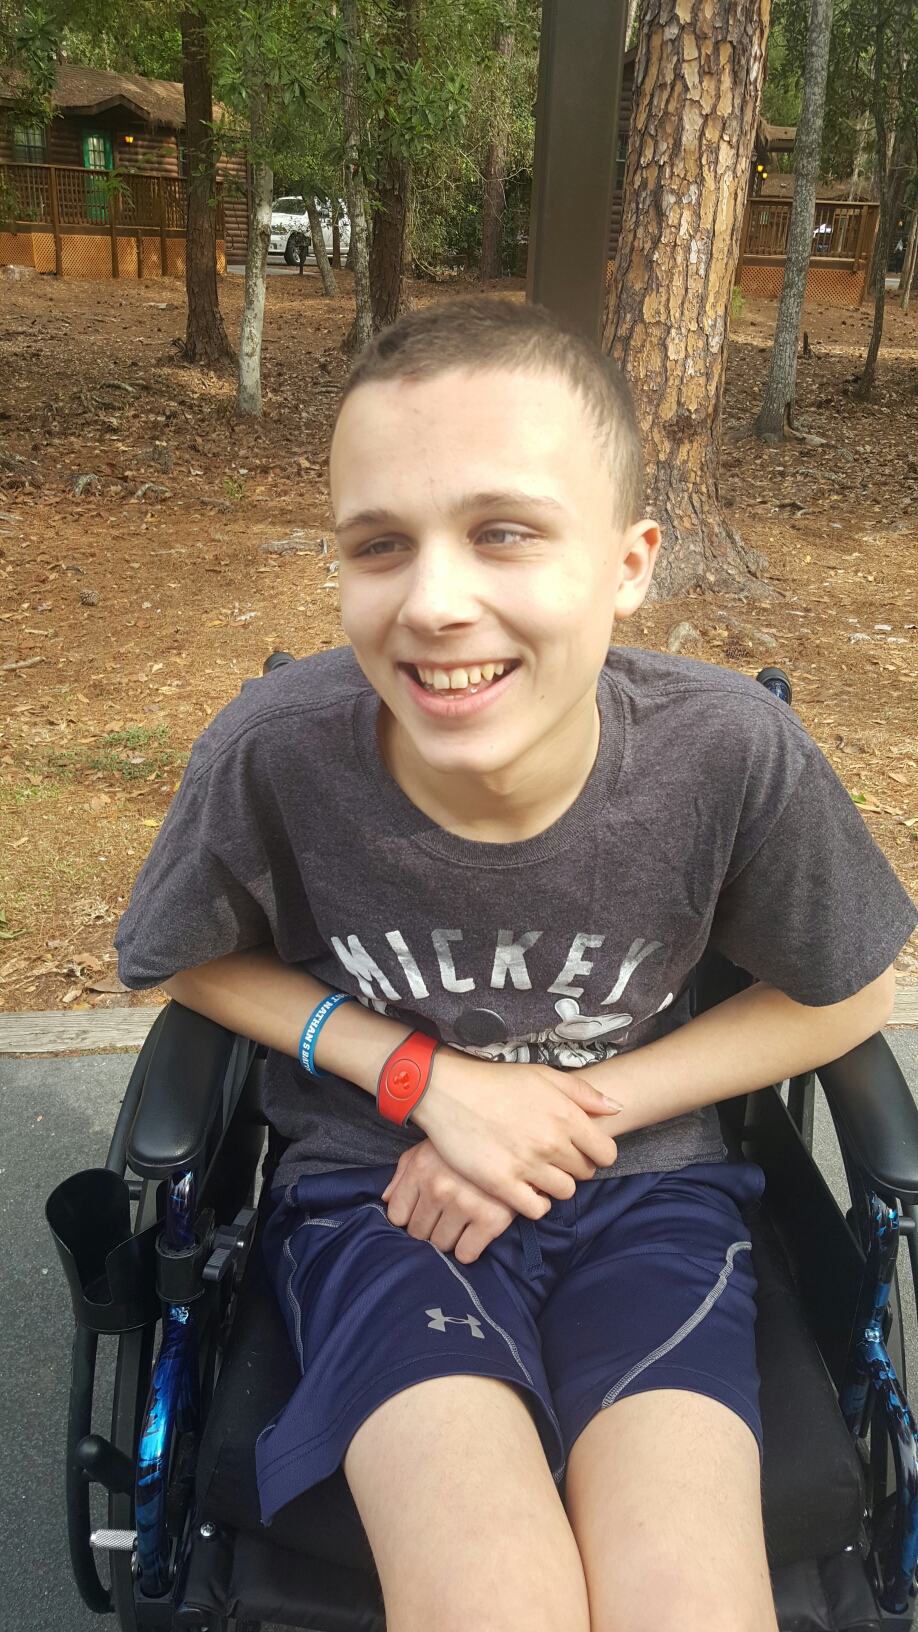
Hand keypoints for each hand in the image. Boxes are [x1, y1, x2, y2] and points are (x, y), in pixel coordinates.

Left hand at [382, 1140, 515, 1263]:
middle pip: (418, 1233)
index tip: (422, 1212)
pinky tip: (475, 1232)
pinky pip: (466, 1253)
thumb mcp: (429, 1149)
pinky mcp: (491, 1220)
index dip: (408, 1216)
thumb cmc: (466, 1146)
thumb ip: (403, 1173)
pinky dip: (468, 1249)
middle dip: (429, 1228)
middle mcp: (439, 1188)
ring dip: (449, 1238)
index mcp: (420, 1169)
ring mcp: (464, 1205)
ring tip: (461, 1222)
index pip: (397, 1215)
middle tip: (444, 1217)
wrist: (515, 1139)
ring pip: (441, 1245)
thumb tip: (385, 1200)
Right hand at [412, 1050, 619, 1218]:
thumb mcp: (544, 1075)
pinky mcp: (501, 1183)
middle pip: (585, 1173)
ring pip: (564, 1192)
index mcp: (566, 1115)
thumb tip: (617, 1108)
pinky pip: (535, 1209)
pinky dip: (536, 1203)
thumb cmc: (497, 1081)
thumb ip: (584, 1093)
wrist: (449, 1091)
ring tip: (539, 1172)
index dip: (597, 1153)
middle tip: (554, 1158)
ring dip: (556, 1185)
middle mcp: (551, 1142)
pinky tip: (526, 1189)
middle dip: (574, 1167)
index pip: (606, 1153)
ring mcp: (526, 1165)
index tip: (582, 1150)